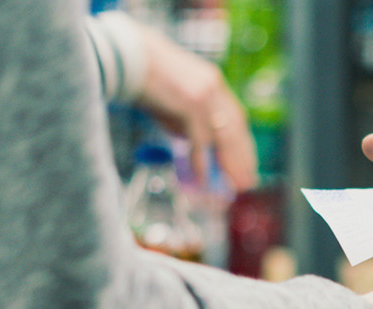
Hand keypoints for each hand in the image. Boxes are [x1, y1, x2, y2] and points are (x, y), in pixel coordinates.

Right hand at [134, 26, 257, 191]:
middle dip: (242, 158)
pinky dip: (202, 162)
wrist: (125, 57)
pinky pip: (201, 140)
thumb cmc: (143, 80)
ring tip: (233, 186)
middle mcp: (214, 87)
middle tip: (246, 182)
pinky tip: (203, 179)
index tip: (247, 163)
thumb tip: (197, 148)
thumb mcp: (174, 100)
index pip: (236, 118)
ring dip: (230, 164)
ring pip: (224, 136)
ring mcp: (205, 94)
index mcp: (213, 83)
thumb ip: (187, 122)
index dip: (243, 143)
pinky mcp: (191, 103)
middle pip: (235, 129)